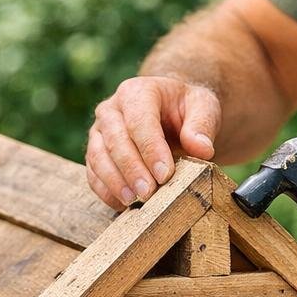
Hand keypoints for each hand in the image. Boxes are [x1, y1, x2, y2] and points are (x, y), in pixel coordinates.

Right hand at [86, 76, 220, 208]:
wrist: (171, 114)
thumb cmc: (187, 111)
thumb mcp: (203, 108)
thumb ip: (202, 125)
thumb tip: (202, 149)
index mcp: (137, 92)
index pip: (139, 120)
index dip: (151, 149)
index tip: (165, 174)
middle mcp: (112, 109)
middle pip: (115, 140)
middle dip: (132, 169)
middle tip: (148, 193)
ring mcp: (100, 131)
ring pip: (98, 157)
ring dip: (114, 182)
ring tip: (134, 202)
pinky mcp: (96, 153)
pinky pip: (93, 174)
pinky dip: (105, 191)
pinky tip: (123, 205)